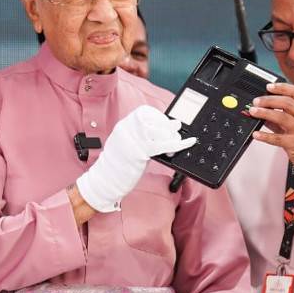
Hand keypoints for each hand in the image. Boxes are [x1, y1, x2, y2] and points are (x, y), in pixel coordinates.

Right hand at [76, 105, 195, 211]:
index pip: (146, 112)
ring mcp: (133, 140)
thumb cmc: (117, 164)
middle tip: (175, 136)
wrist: (104, 180)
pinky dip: (179, 144)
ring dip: (173, 138)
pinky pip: (164, 145)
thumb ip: (144, 135)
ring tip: (173, 146)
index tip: (167, 125)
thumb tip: (170, 126)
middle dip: (168, 128)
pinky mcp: (139, 152)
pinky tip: (189, 143)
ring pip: (161, 132)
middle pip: (156, 121)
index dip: (160, 118)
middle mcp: (128, 129)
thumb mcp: (128, 143)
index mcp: (124, 125)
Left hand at [248, 82, 293, 170]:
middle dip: (269, 100)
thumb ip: (280, 118)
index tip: (269, 86)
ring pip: (282, 118)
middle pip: (287, 103)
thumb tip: (263, 111)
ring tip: (253, 112)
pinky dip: (265, 136)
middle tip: (256, 101)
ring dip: (265, 113)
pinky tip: (256, 134)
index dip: (282, 87)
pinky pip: (278, 139)